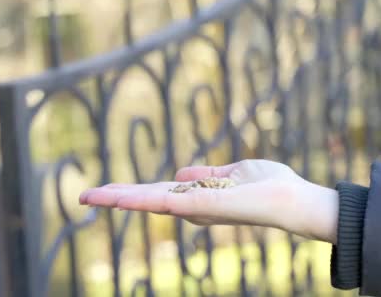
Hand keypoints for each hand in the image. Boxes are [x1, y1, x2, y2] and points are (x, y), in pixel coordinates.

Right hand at [79, 159, 337, 243]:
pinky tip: (120, 197)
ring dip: (119, 198)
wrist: (296, 200)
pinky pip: (169, 202)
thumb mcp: (235, 171)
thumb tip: (181, 173)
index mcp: (198, 196)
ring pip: (150, 202)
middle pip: (147, 199)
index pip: (158, 193)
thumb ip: (209, 174)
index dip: (132, 191)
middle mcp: (193, 205)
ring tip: (89, 196)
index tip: (107, 189)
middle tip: (84, 195)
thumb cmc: (272, 186)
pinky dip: (142, 200)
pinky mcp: (205, 207)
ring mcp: (196, 208)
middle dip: (116, 197)